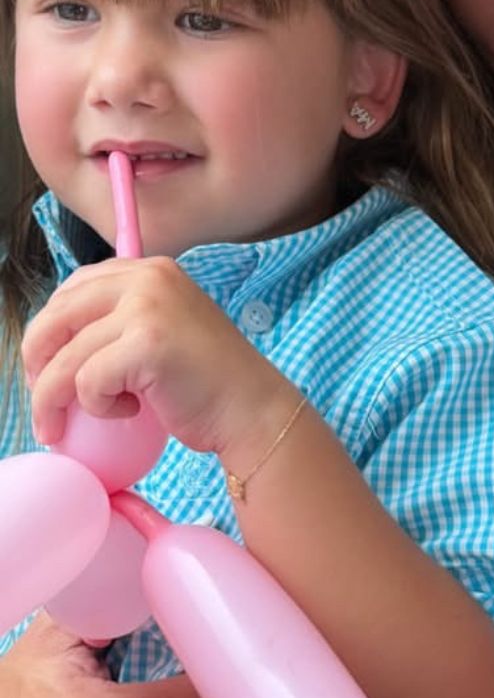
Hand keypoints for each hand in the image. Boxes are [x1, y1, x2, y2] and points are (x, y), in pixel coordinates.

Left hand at [21, 258, 293, 455]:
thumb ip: (119, 322)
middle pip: (57, 316)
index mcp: (150, 270)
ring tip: (61, 427)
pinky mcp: (147, 343)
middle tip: (42, 403)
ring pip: (65, 355)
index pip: (73, 289)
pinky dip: (97, 406)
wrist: (253, 411)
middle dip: (36, 363)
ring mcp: (149, 307)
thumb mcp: (161, 333)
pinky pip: (88, 380)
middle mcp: (148, 278)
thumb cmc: (207, 384)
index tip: (44, 368)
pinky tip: (127, 412)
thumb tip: (53, 343)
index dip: (49, 332)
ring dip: (54, 398)